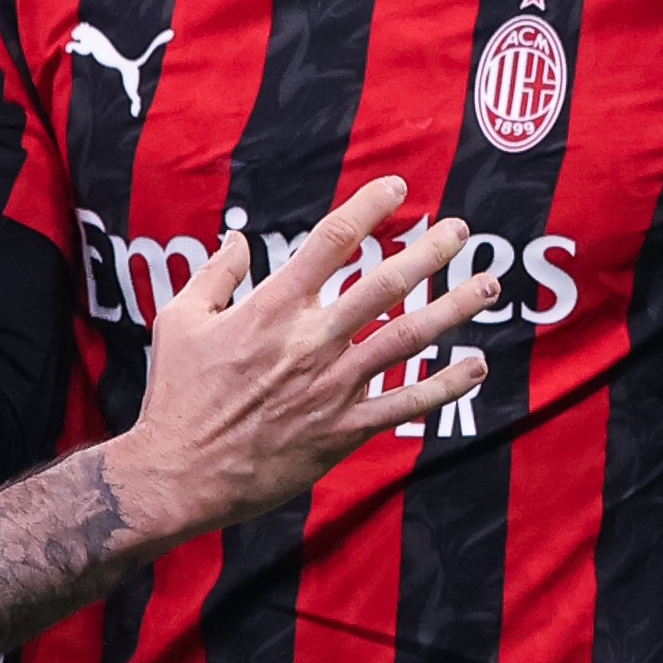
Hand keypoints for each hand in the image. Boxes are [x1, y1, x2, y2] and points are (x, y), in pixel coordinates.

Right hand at [111, 177, 498, 535]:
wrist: (179, 473)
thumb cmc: (176, 396)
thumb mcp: (179, 321)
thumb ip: (215, 275)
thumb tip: (238, 240)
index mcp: (271, 308)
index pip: (330, 241)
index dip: (369, 208)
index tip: (397, 189)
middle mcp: (310, 342)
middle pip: (384, 284)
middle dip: (429, 253)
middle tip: (461, 232)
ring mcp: (331, 387)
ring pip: (406, 339)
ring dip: (452, 310)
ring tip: (486, 287)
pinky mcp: (341, 430)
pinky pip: (404, 404)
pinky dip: (445, 386)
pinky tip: (476, 368)